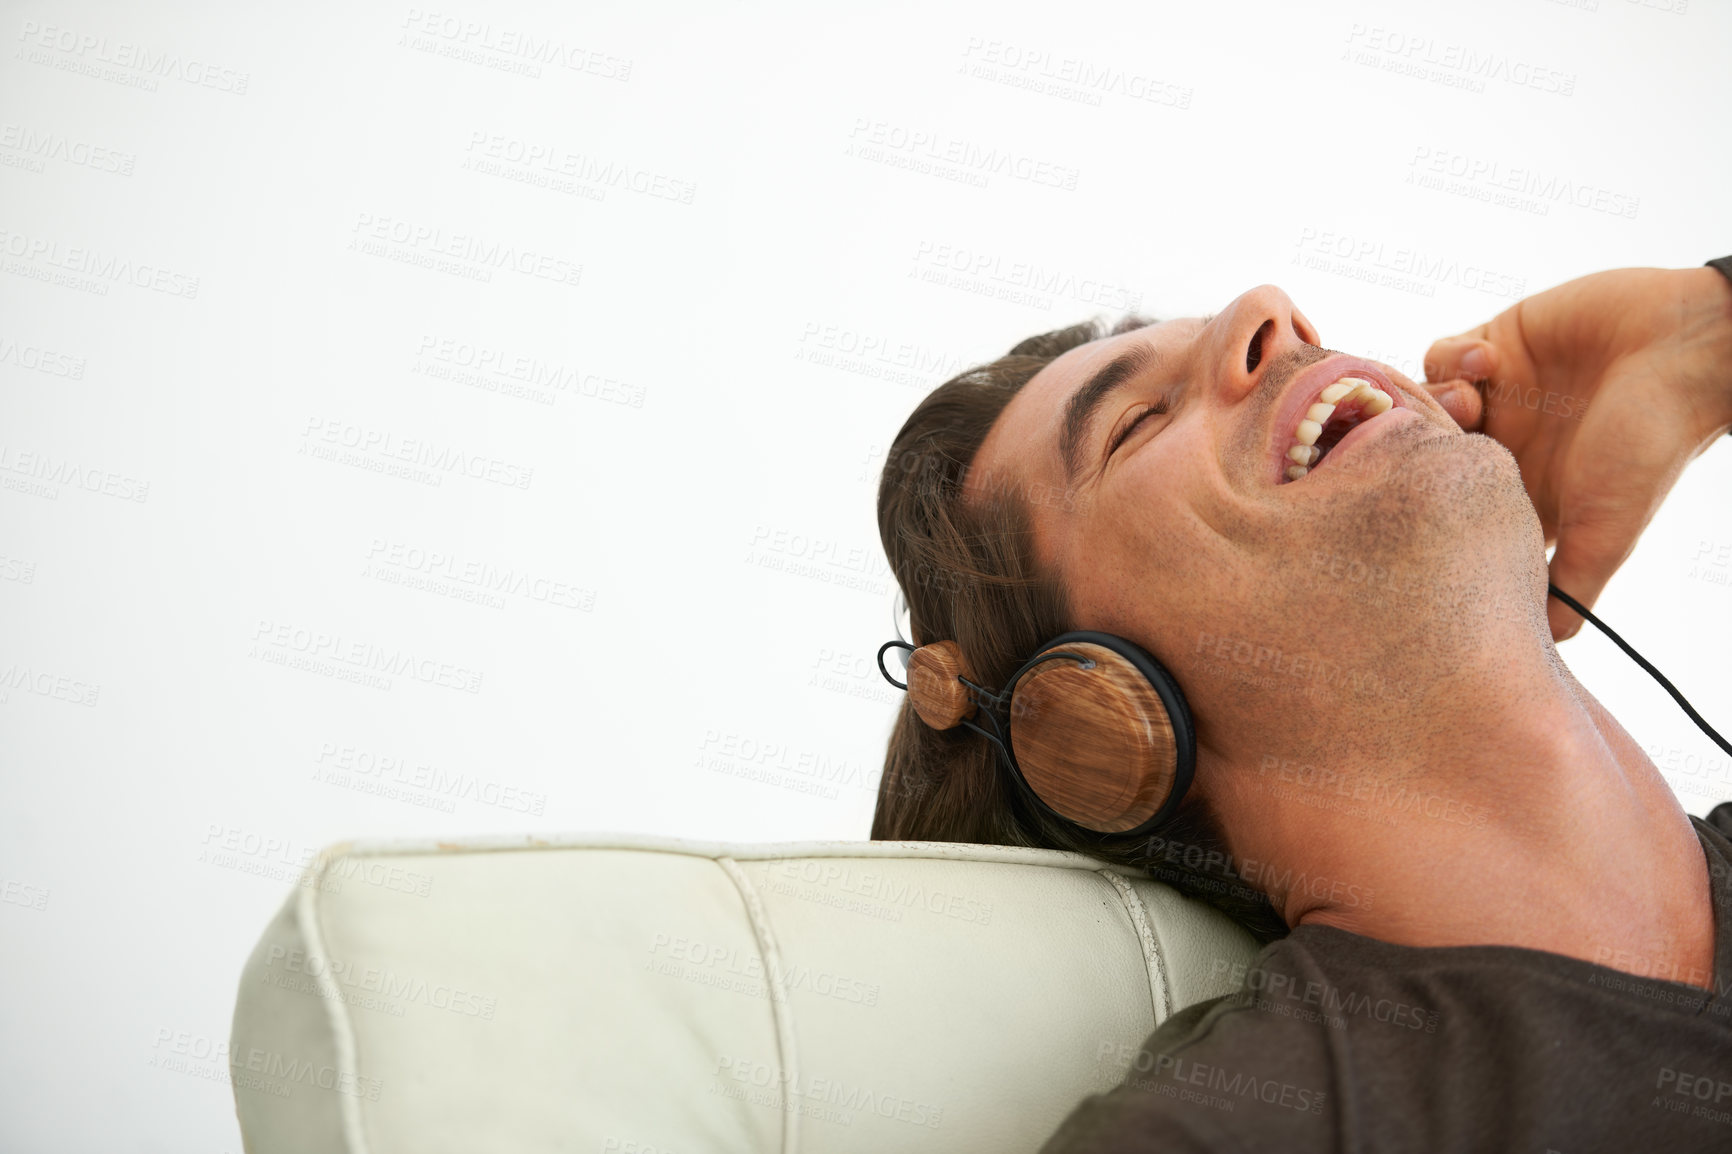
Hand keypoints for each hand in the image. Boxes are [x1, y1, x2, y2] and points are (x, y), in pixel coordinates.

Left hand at [1423, 266, 1731, 640]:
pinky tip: (1490, 360)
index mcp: (1516, 494)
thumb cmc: (1650, 444)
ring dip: (1432, 400)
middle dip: (1412, 450)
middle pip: (1418, 455)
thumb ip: (1566, 587)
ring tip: (1470, 403)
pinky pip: (1444, 354)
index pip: (1444, 511)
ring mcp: (1497, 396)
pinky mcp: (1498, 345)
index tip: (1411, 509)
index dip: (1422, 511)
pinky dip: (1454, 358)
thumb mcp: (1605, 531)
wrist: (1685, 350)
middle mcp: (1500, 446)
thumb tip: (1543, 648)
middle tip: (1432, 447)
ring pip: (1422, 404)